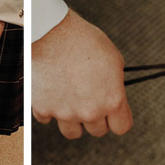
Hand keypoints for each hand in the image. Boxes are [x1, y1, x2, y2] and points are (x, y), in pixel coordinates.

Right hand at [32, 9, 132, 138]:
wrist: (50, 32)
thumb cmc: (83, 40)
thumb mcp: (113, 58)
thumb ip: (115, 84)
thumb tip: (114, 94)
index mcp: (112, 100)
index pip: (122, 127)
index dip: (118, 118)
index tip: (113, 112)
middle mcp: (90, 111)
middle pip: (97, 131)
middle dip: (95, 117)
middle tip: (88, 98)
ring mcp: (65, 113)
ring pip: (72, 132)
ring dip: (73, 120)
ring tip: (69, 100)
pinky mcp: (43, 109)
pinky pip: (47, 119)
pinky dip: (49, 109)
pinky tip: (51, 92)